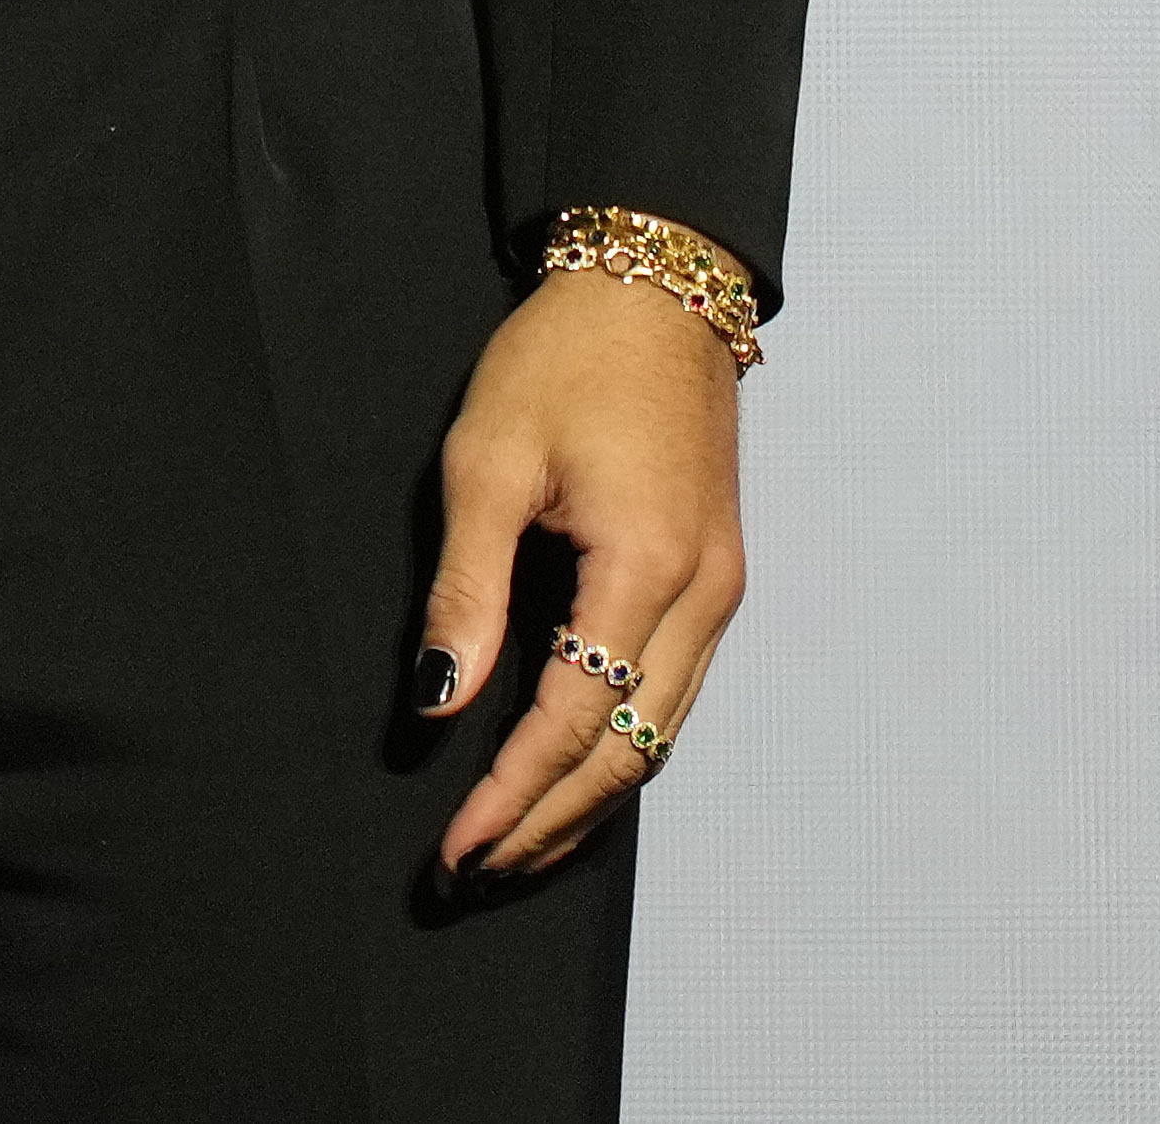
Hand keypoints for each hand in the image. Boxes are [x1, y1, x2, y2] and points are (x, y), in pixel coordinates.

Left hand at [415, 263, 745, 879]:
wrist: (655, 287)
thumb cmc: (563, 358)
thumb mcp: (488, 462)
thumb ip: (467, 592)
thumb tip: (440, 700)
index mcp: (646, 566)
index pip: (573, 719)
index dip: (511, 794)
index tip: (454, 847)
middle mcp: (703, 596)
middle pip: (629, 751)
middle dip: (550, 822)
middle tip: (473, 872)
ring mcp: (720, 590)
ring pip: (660, 734)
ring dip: (586, 800)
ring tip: (513, 848)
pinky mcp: (714, 578)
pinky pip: (671, 693)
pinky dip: (618, 749)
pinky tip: (569, 777)